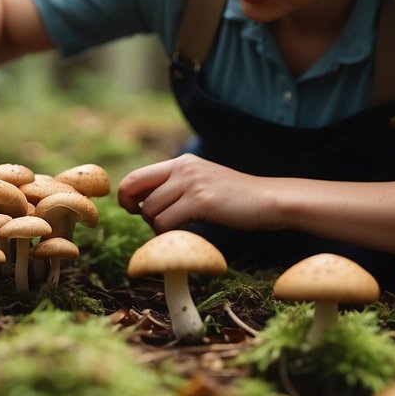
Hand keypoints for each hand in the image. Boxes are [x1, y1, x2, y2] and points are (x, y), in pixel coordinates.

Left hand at [117, 154, 269, 234]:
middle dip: (133, 209)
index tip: (134, 210)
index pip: (137, 175)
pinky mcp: (201, 200)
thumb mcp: (202, 183)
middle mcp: (183, 167)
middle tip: (149, 221)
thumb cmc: (234, 199)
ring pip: (149, 210)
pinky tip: (184, 233)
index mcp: (181, 162)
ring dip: (156, 226)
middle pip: (134, 188)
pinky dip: (169, 234)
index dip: (127, 195)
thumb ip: (176, 186)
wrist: (267, 200)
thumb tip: (143, 204)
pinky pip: (166, 222)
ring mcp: (192, 182)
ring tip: (175, 229)